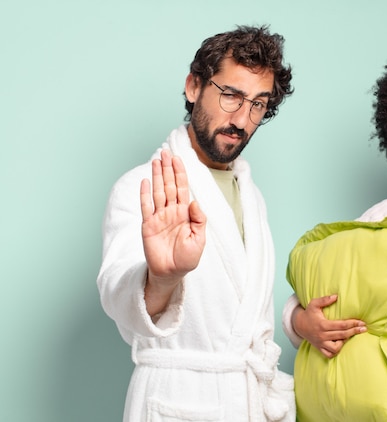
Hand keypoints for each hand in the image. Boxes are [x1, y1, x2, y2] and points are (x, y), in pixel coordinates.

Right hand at [140, 150, 206, 313]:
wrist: (172, 273)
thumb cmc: (187, 258)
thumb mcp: (199, 239)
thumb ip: (199, 219)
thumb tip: (194, 200)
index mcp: (185, 213)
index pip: (182, 188)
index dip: (180, 173)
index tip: (178, 159)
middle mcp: (172, 212)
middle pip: (169, 186)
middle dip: (167, 169)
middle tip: (165, 152)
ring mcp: (159, 217)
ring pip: (158, 192)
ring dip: (156, 176)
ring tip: (155, 161)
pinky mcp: (148, 226)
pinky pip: (146, 207)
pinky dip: (145, 194)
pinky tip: (145, 182)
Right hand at [293, 295, 366, 358]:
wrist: (299, 325)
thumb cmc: (309, 313)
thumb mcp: (314, 303)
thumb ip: (324, 300)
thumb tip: (336, 296)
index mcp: (322, 324)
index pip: (341, 325)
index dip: (353, 323)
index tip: (362, 323)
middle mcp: (322, 335)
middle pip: (342, 335)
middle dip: (354, 331)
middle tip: (364, 329)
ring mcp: (320, 343)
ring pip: (336, 348)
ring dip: (344, 342)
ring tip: (348, 336)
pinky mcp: (319, 348)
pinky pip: (329, 354)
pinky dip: (336, 351)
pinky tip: (340, 344)